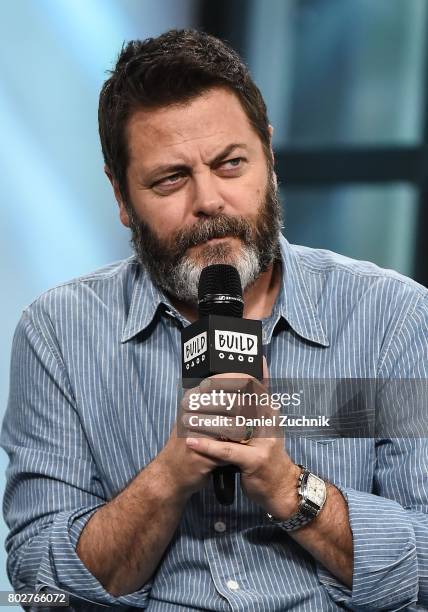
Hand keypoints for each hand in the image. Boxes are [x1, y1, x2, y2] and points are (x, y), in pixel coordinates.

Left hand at [183, 358, 300, 518]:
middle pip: (239, 403)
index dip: (227, 381)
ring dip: (205, 422)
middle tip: (190, 399)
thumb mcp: (266, 425)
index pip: (250, 387)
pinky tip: (192, 442)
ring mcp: (264, 441)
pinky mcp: (256, 459)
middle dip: (212, 400)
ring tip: (186, 420)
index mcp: (269, 411)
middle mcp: (268, 422)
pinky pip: (228, 450)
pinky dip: (208, 446)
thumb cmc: (266, 454)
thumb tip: (254, 373)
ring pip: (230, 426)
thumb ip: (257, 403)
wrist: (282, 488)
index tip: (205, 381)